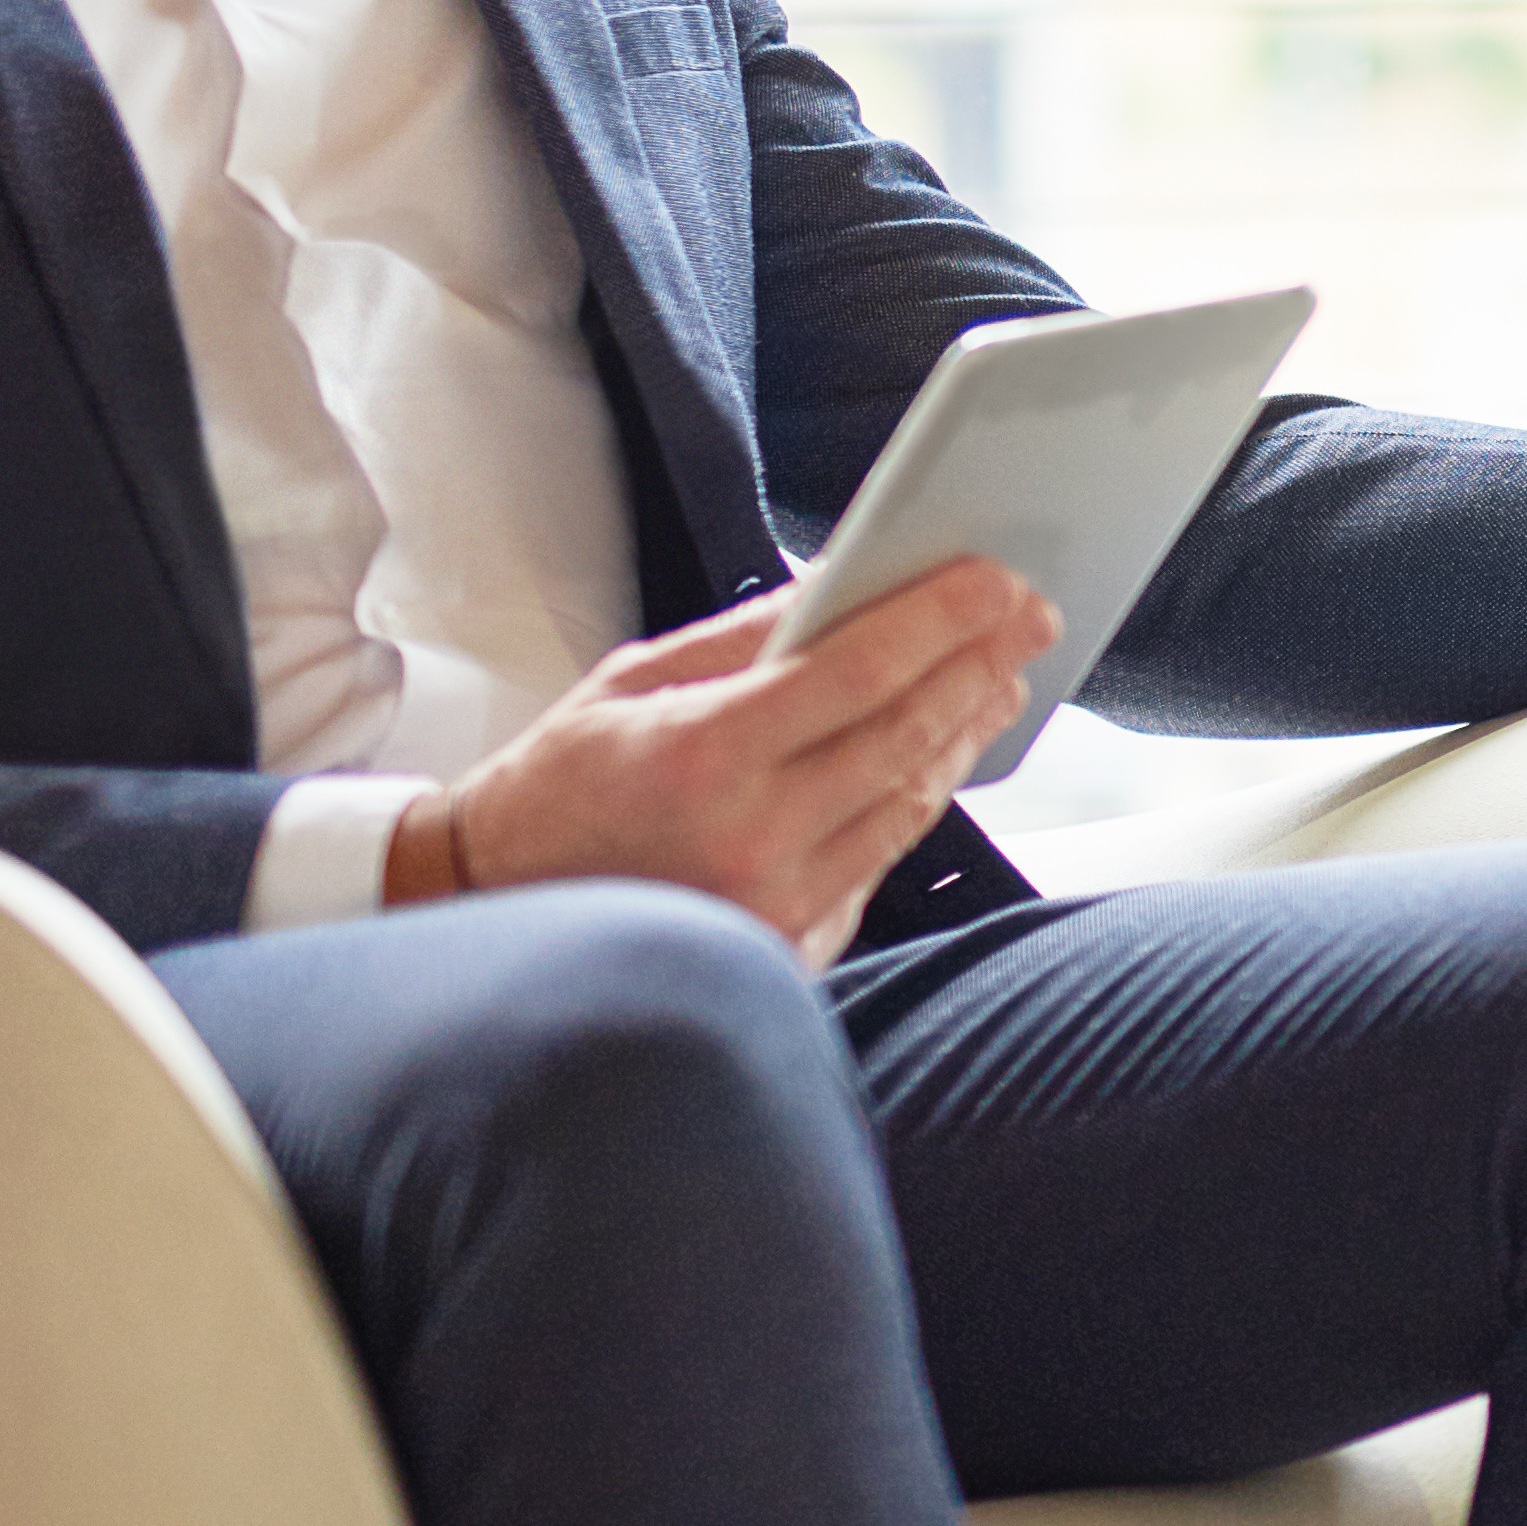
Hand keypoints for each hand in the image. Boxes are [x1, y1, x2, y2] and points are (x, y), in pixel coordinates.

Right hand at [386, 557, 1058, 958]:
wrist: (497, 904)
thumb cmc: (560, 783)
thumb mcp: (636, 680)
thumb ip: (746, 635)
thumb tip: (846, 580)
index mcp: (704, 757)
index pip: (857, 674)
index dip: (940, 621)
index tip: (997, 580)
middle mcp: (751, 838)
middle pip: (904, 739)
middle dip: (977, 668)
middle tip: (1029, 616)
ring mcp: (777, 904)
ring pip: (908, 805)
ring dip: (962, 735)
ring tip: (996, 678)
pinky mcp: (791, 946)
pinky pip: (879, 861)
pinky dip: (915, 800)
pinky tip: (939, 754)